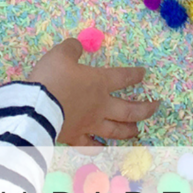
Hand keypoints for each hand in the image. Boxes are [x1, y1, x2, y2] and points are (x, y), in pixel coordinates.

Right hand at [28, 37, 159, 145]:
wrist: (35, 107)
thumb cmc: (52, 78)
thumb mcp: (61, 54)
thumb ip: (72, 48)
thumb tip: (77, 45)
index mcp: (99, 83)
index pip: (123, 78)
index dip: (135, 75)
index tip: (144, 74)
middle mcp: (100, 105)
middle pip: (129, 110)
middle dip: (145, 108)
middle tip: (156, 106)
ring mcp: (89, 124)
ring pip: (116, 130)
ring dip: (129, 130)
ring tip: (137, 130)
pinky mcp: (75, 137)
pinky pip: (91, 145)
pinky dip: (99, 147)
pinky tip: (102, 147)